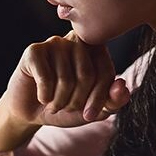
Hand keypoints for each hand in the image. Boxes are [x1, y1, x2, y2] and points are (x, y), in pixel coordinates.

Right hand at [0, 30, 130, 151]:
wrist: (33, 112)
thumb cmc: (66, 104)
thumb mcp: (93, 109)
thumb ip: (113, 101)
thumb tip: (122, 86)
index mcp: (95, 50)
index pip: (106, 71)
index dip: (100, 98)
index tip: (89, 114)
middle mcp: (75, 41)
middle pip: (86, 74)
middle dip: (77, 101)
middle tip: (67, 107)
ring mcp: (54, 43)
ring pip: (65, 79)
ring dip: (59, 102)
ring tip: (54, 104)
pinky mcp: (34, 51)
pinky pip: (45, 78)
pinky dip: (44, 96)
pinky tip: (41, 96)